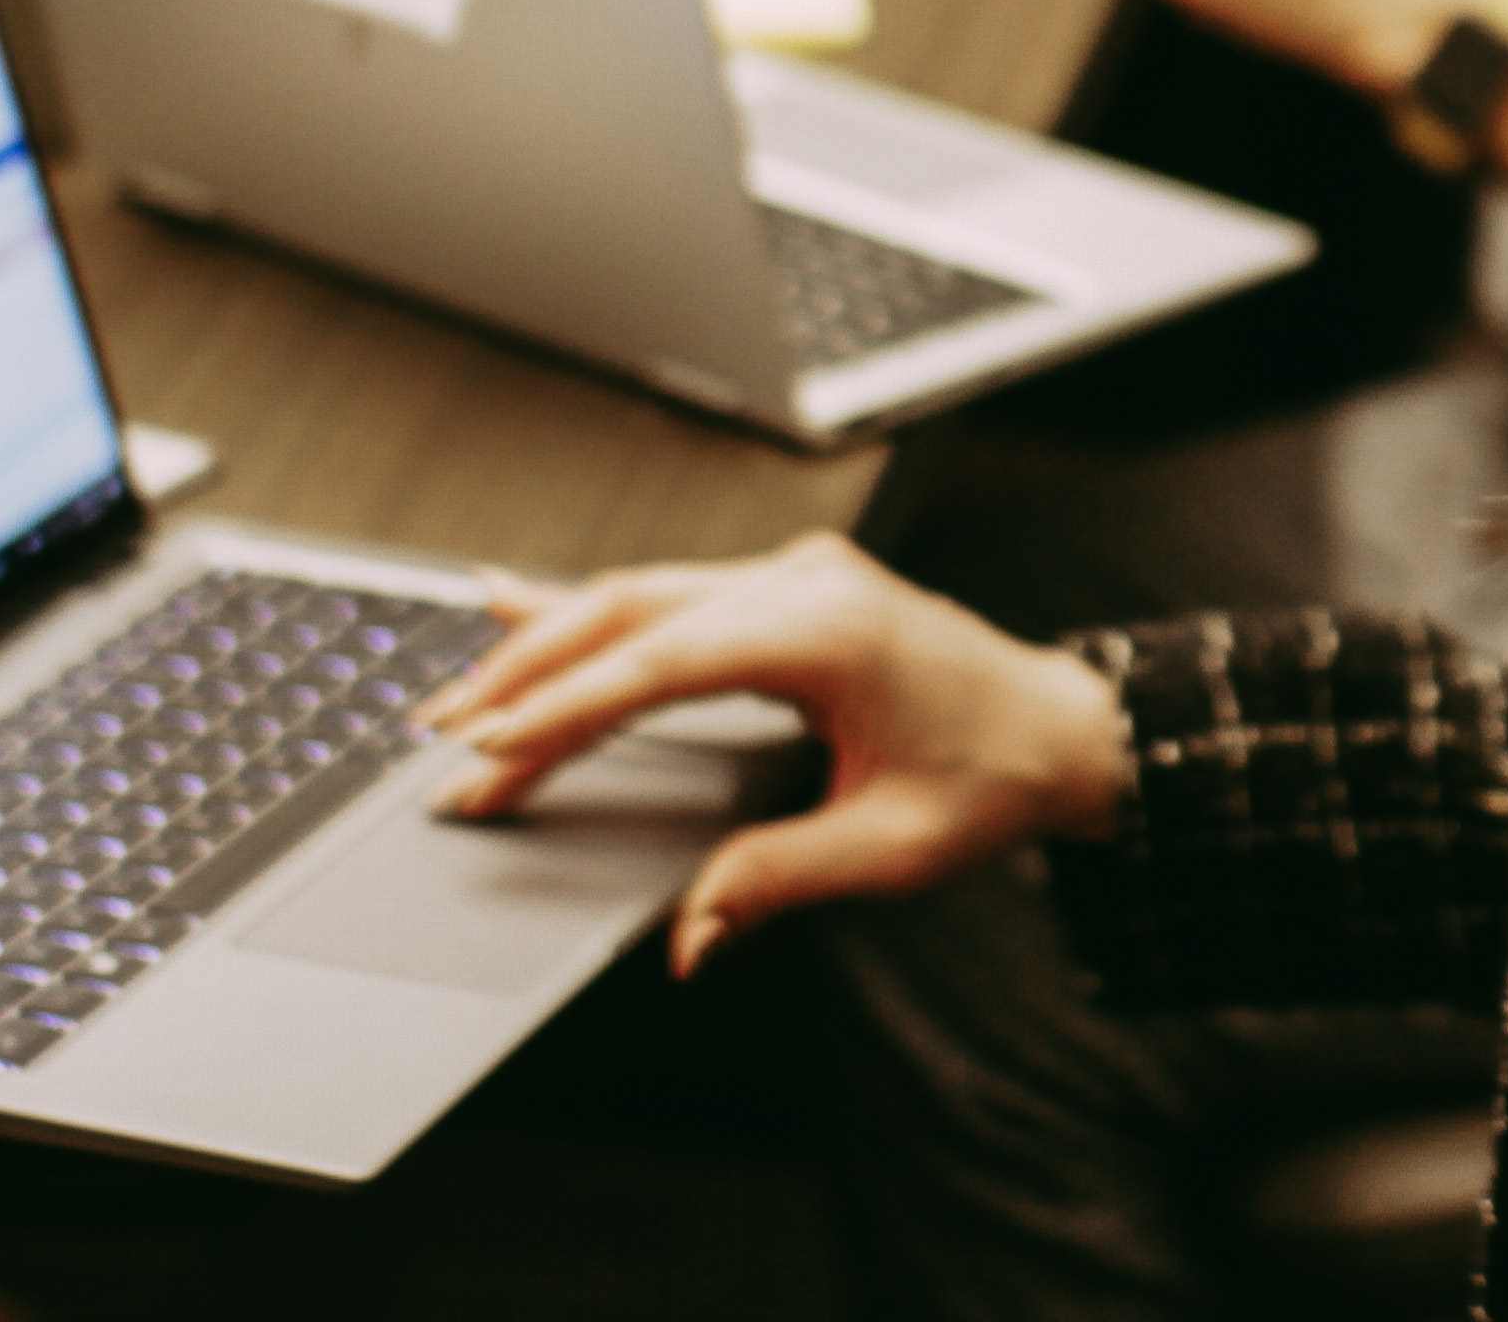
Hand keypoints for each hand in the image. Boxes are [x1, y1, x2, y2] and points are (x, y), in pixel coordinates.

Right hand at [419, 534, 1129, 976]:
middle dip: (526, 680)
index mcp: (825, 633)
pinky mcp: (786, 589)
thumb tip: (691, 932)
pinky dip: (588, 611)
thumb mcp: (891, 850)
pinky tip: (511, 598)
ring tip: (457, 696)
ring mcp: (793, 576)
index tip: (489, 750)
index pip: (658, 667)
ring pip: (637, 599)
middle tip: (444, 744)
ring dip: (544, 646)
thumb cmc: (993, 780)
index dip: (563, 710)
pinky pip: (668, 596)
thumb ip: (778, 879)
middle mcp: (802, 584)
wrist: (1063, 727)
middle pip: (627, 618)